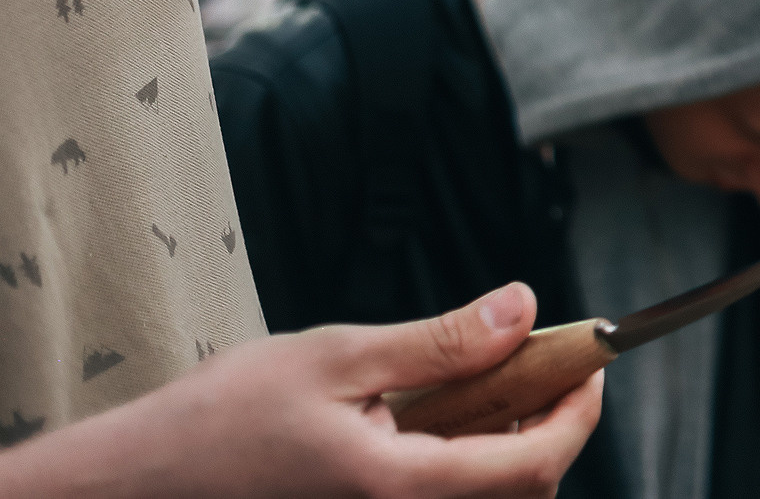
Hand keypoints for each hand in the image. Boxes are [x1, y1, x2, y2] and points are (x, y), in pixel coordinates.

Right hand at [1, 283, 601, 498]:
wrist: (138, 485)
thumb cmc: (221, 418)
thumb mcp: (337, 356)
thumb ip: (439, 341)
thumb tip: (523, 308)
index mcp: (400, 487)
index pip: (534, 465)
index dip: (578, 414)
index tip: (592, 365)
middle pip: (521, 491)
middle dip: (547, 426)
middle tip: (540, 364)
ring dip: (506, 446)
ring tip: (484, 385)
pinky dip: (463, 462)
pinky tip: (438, 421)